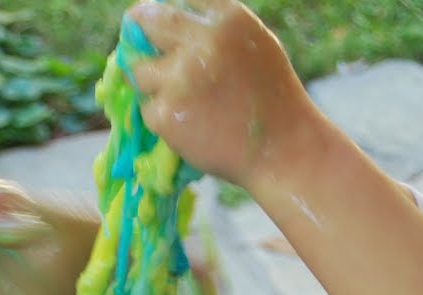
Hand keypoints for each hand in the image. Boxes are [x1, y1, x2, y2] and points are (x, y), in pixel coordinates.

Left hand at [128, 0, 312, 188]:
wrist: (285, 151)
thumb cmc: (273, 101)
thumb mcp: (255, 45)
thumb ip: (215, 30)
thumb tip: (163, 20)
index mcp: (227, 18)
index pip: (173, 1)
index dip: (158, 12)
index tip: (151, 23)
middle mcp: (203, 40)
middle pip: (145, 21)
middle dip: (138, 35)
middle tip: (137, 49)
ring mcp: (182, 77)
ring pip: (140, 71)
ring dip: (154, 86)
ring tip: (188, 104)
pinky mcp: (168, 113)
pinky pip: (148, 109)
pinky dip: (164, 120)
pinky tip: (193, 128)